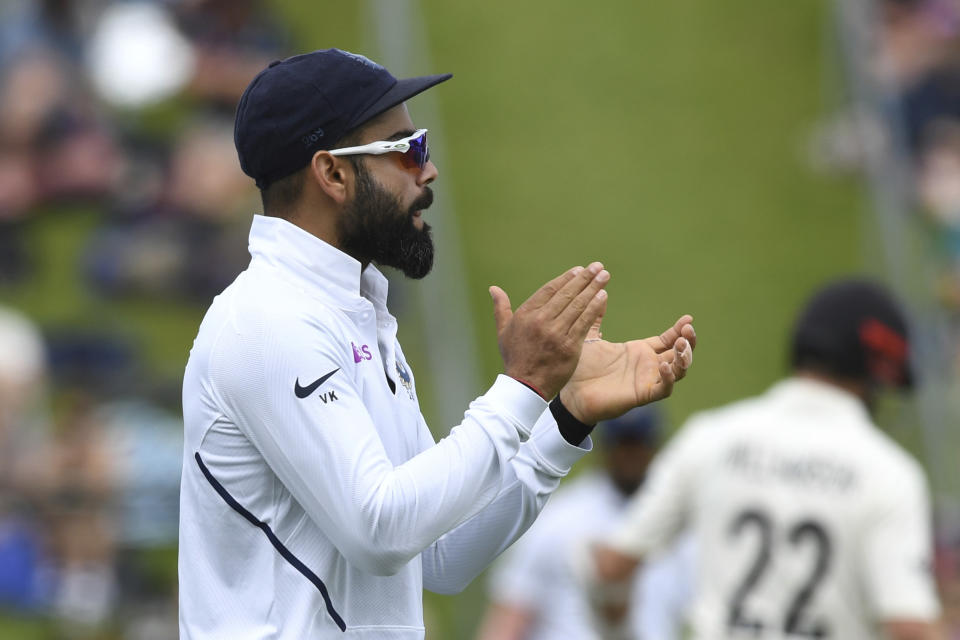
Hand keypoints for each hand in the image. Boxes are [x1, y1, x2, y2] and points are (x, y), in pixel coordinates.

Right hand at [490, 263, 609, 399]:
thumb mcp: (503, 331)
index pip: (549, 290)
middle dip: (584, 278)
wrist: (525, 387)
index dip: (566, 278)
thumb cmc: (515, 358)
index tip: (579, 270)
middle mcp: (540, 321)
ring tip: (604, 276)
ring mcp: (555, 333)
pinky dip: (594, 308)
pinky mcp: (569, 346)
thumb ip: (501, 308)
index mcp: (525, 315)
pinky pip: (584, 322)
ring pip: (577, 306)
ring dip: (593, 289)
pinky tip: (602, 296)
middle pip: (566, 294)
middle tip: (597, 266)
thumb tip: (493, 289)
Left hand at [559, 315, 695, 422]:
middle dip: (688, 341)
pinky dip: (668, 378)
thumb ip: (596, 316)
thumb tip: (600, 292)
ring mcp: (647, 381)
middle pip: (679, 353)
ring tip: (682, 345)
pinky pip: (664, 389)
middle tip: (688, 330)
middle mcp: (647, 365)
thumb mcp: (591, 337)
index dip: (680, 329)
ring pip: (678, 371)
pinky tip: (665, 365)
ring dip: (684, 358)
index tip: (688, 318)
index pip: (668, 339)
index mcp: (639, 351)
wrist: (571, 393)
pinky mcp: (643, 395)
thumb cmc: (581, 368)